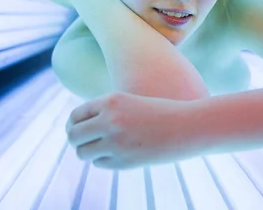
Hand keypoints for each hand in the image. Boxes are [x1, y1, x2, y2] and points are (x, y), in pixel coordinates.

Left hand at [66, 92, 203, 169]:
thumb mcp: (130, 102)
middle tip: (83, 141)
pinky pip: (100, 163)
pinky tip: (117, 153)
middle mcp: (110, 121)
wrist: (188, 125)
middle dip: (76, 139)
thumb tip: (78, 128)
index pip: (76, 115)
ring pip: (83, 153)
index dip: (74, 123)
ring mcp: (116, 143)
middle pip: (74, 136)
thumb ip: (106, 111)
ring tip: (100, 147)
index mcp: (111, 101)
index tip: (79, 127)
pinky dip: (103, 159)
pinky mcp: (124, 161)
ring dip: (88, 151)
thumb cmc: (161, 110)